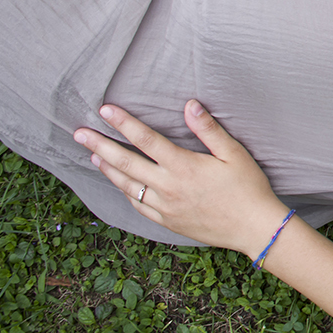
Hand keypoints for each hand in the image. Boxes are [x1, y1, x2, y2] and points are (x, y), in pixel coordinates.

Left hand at [74, 101, 286, 256]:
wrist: (253, 228)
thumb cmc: (248, 187)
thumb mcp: (234, 153)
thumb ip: (208, 129)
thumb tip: (189, 105)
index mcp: (183, 166)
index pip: (146, 139)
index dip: (124, 123)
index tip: (105, 110)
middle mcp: (168, 186)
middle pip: (126, 162)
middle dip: (100, 145)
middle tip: (79, 133)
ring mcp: (165, 206)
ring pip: (127, 185)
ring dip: (107, 169)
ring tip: (92, 156)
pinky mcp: (167, 221)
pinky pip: (138, 205)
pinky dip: (125, 192)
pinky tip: (120, 184)